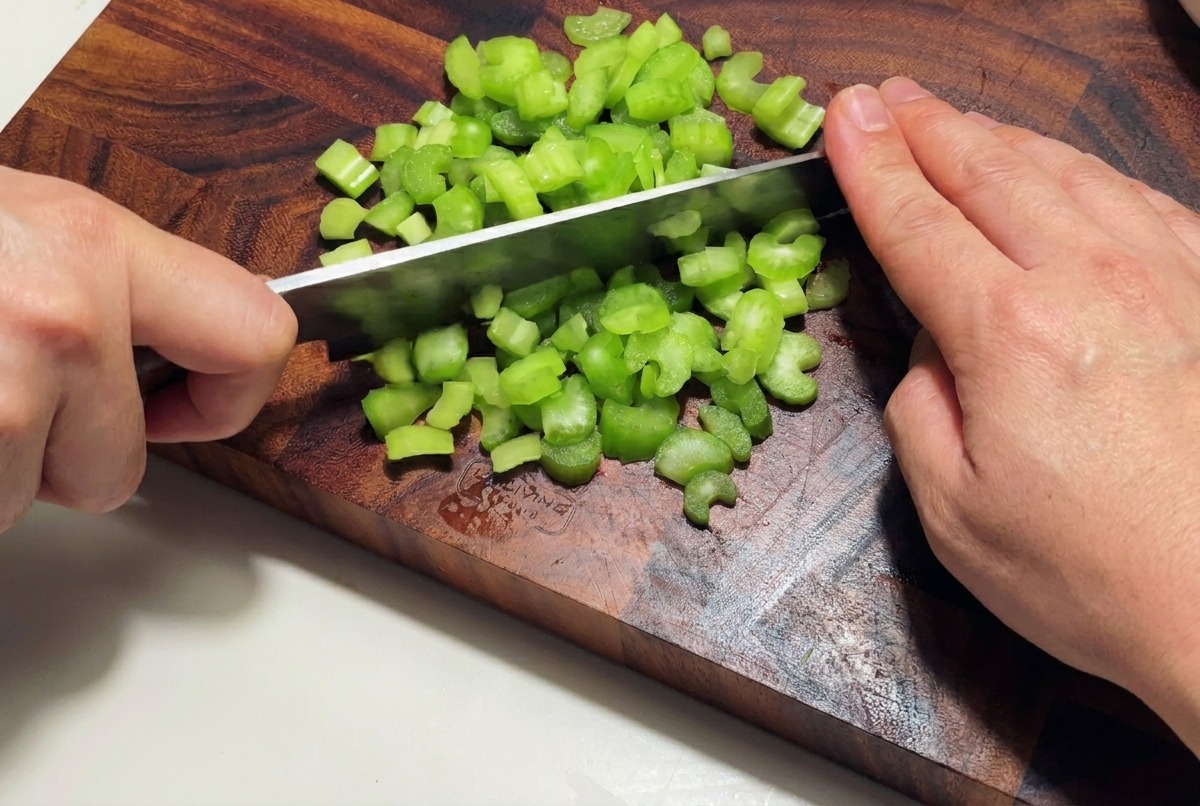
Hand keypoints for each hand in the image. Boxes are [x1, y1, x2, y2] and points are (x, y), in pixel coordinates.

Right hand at [0, 167, 295, 531]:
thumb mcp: (17, 221)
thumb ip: (102, 280)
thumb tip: (175, 342)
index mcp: (94, 240)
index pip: (255, 335)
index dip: (224, 399)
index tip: (181, 410)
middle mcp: (63, 307)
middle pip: (124, 463)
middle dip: (63, 458)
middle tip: (5, 399)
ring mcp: (6, 383)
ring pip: (39, 496)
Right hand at [823, 78, 1199, 753]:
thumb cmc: (1090, 574)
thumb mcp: (952, 508)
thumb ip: (917, 403)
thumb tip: (928, 339)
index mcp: (1010, 333)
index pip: (917, 223)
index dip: (871, 165)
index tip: (842, 119)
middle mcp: (1092, 279)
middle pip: (987, 172)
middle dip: (924, 127)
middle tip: (881, 98)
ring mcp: (1168, 274)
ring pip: (1063, 169)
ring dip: (995, 135)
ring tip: (950, 118)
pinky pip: (1135, 195)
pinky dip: (1077, 168)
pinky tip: (1057, 166)